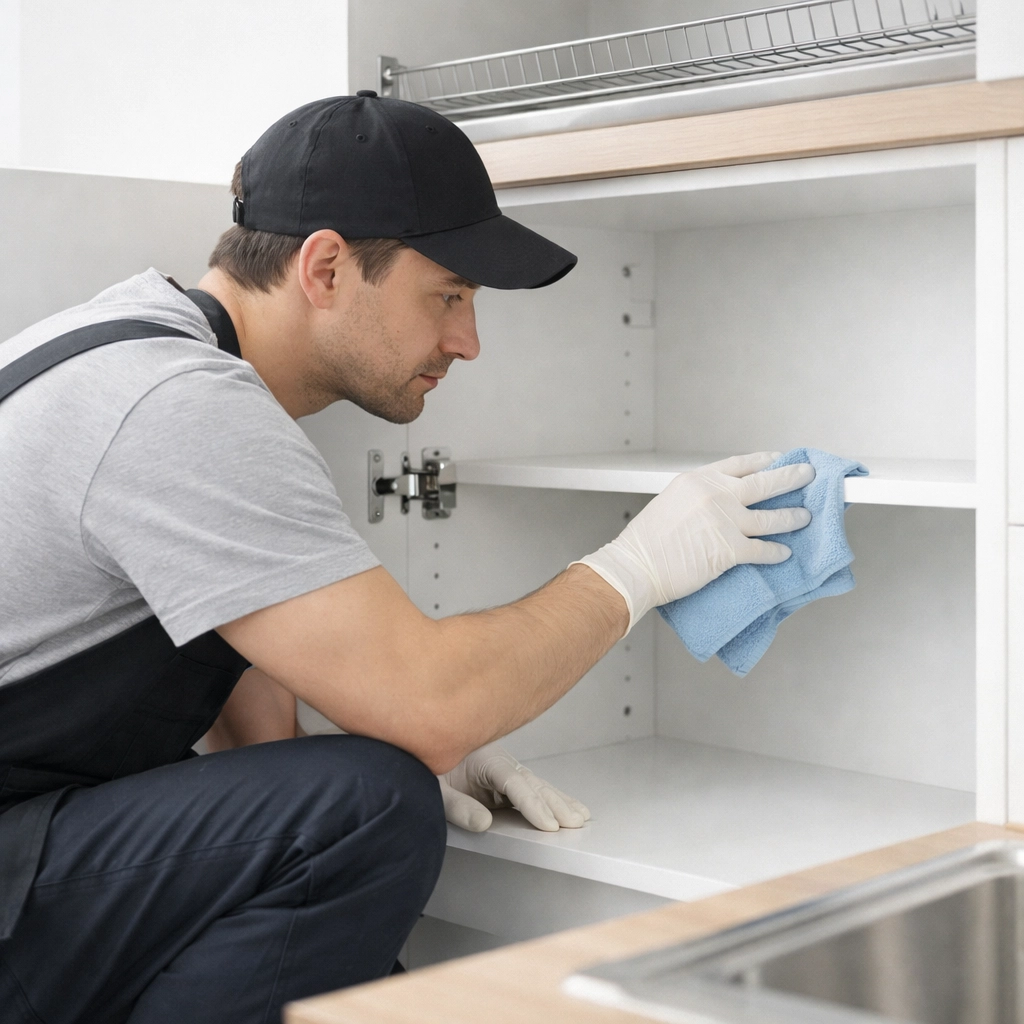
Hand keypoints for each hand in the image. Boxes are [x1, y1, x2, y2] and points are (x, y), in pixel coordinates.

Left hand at [439, 743, 590, 832]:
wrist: (419, 748)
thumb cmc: (424, 766)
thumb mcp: (435, 789)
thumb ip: (457, 807)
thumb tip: (484, 824)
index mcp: (484, 759)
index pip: (514, 782)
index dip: (533, 805)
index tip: (549, 824)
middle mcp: (499, 760)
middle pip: (532, 782)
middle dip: (555, 803)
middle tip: (574, 823)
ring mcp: (504, 769)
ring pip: (537, 784)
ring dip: (559, 801)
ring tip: (580, 817)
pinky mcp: (504, 779)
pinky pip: (532, 788)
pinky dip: (551, 798)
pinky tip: (567, 806)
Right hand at [575, 451, 813, 633]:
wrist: (636, 566)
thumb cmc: (646, 541)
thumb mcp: (672, 502)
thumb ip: (699, 496)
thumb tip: (724, 501)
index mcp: (698, 480)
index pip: (741, 463)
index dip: (764, 460)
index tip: (779, 458)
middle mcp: (715, 495)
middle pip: (765, 483)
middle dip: (791, 477)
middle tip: (807, 474)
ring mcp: (725, 521)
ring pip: (771, 517)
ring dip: (792, 517)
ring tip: (804, 516)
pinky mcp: (730, 549)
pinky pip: (763, 550)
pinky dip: (777, 552)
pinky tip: (784, 552)